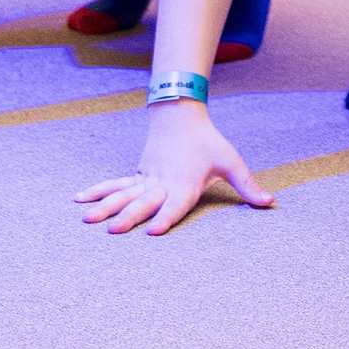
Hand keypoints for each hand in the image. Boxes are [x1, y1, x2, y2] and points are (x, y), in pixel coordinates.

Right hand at [74, 106, 274, 232]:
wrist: (181, 116)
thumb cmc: (208, 142)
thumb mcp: (231, 162)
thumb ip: (247, 185)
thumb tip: (270, 202)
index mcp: (185, 185)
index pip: (174, 205)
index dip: (165, 218)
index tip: (152, 232)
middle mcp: (162, 184)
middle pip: (142, 203)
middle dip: (127, 216)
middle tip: (111, 230)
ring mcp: (146, 179)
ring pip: (122, 194)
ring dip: (104, 206)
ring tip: (85, 219)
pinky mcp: (137, 175)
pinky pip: (114, 184)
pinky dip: (97, 191)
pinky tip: (79, 200)